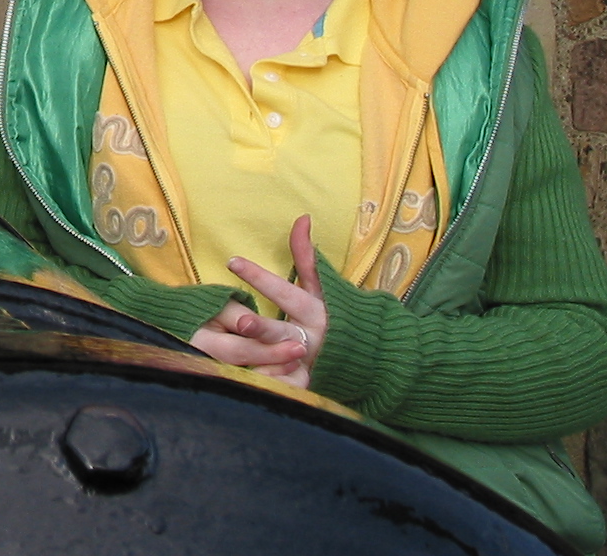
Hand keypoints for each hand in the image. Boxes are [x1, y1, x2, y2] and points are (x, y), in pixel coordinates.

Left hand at [188, 215, 326, 387]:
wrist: (374, 359)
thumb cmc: (341, 315)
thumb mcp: (324, 288)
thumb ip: (307, 257)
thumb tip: (302, 218)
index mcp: (316, 311)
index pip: (285, 291)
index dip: (260, 277)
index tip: (232, 261)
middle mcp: (312, 338)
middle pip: (282, 332)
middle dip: (263, 328)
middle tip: (242, 322)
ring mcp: (310, 365)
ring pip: (283, 364)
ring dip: (265, 362)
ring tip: (243, 359)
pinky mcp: (308, 386)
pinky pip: (288, 388)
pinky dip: (274, 385)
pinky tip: (252, 382)